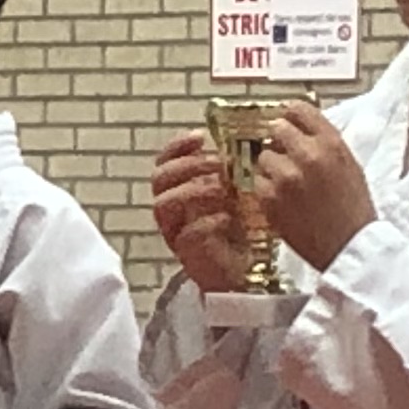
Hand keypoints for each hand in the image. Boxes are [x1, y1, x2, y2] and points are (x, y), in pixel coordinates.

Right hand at [149, 131, 244, 292]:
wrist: (248, 272)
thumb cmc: (242, 231)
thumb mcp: (239, 193)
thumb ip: (231, 173)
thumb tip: (237, 145)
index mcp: (179, 193)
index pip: (164, 162)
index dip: (177, 147)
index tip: (200, 136)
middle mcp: (172, 213)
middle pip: (160, 179)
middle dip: (189, 166)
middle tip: (218, 164)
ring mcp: (176, 234)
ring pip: (164, 204)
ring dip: (195, 190)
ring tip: (224, 192)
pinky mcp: (188, 256)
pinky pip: (186, 234)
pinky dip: (207, 222)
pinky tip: (226, 218)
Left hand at [249, 100, 376, 272]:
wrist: (349, 246)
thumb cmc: (353, 208)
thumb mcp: (349, 164)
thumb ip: (324, 143)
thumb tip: (301, 128)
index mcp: (331, 143)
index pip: (298, 109)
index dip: (290, 115)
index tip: (287, 121)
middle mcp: (307, 155)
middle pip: (276, 128)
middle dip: (279, 140)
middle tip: (286, 155)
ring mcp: (286, 177)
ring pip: (263, 156)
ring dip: (271, 167)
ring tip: (288, 184)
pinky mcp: (270, 199)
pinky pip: (257, 182)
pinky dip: (266, 189)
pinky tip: (282, 199)